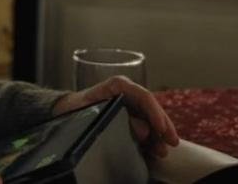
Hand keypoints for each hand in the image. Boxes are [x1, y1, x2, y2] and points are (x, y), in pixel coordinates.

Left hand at [52, 75, 179, 157]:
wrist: (67, 110)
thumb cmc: (77, 106)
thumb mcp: (93, 109)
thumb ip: (118, 117)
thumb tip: (143, 129)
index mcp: (118, 85)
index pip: (143, 96)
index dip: (155, 112)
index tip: (162, 128)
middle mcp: (127, 93)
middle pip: (151, 109)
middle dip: (163, 126)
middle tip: (171, 142)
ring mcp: (129, 105)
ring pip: (150, 119)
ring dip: (158, 135)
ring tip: (162, 151)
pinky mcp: (128, 117)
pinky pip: (144, 127)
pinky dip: (150, 139)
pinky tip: (154, 150)